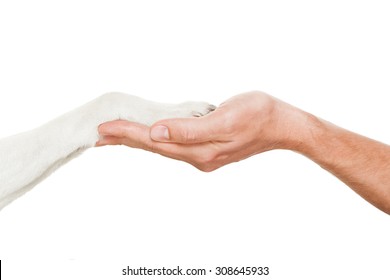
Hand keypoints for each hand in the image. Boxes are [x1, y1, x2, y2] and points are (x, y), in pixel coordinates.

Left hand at [97, 91, 308, 170]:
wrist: (282, 126)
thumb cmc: (258, 116)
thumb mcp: (225, 119)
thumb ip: (190, 129)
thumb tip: (157, 131)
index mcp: (199, 150)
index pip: (155, 141)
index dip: (128, 133)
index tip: (104, 128)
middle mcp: (198, 157)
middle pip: (154, 148)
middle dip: (126, 140)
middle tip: (100, 135)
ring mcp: (203, 155)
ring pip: (163, 148)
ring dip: (139, 141)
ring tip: (117, 136)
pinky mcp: (208, 149)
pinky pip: (174, 145)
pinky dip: (156, 139)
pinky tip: (151, 136)